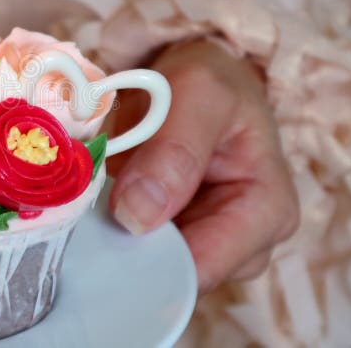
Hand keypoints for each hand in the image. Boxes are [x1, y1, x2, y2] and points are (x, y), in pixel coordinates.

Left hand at [107, 39, 299, 292]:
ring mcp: (203, 242)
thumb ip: (175, 150)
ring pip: (148, 267)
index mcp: (267, 211)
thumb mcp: (200, 93)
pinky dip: (107, 230)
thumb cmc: (211, 80)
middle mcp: (242, 242)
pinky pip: (133, 249)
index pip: (205, 265)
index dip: (150, 259)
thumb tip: (136, 216)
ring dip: (112, 239)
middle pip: (174, 274)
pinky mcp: (169, 235)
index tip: (102, 232)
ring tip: (85, 203)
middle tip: (82, 216)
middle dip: (127, 250)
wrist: (196, 77)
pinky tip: (88, 208)